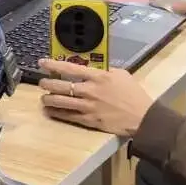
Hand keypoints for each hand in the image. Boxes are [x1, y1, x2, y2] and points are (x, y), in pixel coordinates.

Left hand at [38, 59, 153, 136]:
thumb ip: (104, 71)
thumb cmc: (133, 94)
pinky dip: (58, 113)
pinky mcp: (90, 121)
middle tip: (42, 82)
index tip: (42, 63)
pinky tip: (51, 111)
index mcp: (97, 76)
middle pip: (62, 86)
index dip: (53, 65)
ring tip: (43, 98)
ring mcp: (88, 106)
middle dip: (48, 84)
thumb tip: (92, 69)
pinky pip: (69, 117)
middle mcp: (89, 90)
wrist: (143, 117)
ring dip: (49, 99)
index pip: (70, 68)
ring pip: (62, 102)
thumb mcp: (120, 74)